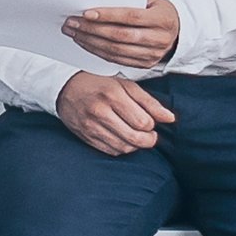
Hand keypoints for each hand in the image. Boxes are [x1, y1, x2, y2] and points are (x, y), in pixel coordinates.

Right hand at [57, 71, 176, 156]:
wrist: (64, 88)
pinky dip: (122, 148)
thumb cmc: (100, 84)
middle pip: (135, 138)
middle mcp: (100, 112)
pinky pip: (110, 151)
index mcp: (112, 96)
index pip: (143, 122)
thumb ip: (149, 102)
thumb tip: (170, 119)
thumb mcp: (126, 85)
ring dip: (136, 145)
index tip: (150, 121)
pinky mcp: (85, 137)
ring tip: (136, 135)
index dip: (152, 125)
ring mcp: (90, 126)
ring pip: (123, 148)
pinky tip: (123, 138)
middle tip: (150, 135)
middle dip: (149, 140)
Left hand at [64, 0, 181, 70]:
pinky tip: (84, 42)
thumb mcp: (151, 1)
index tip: (86, 13)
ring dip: (90, 41)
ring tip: (73, 32)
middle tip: (71, 22)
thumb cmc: (158, 11)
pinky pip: (115, 59)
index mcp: (163, 19)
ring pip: (115, 50)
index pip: (131, 17)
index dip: (108, 15)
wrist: (178, 31)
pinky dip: (97, 51)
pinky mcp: (145, 64)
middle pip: (120, 36)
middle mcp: (160, 38)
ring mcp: (153, 54)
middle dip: (92, 29)